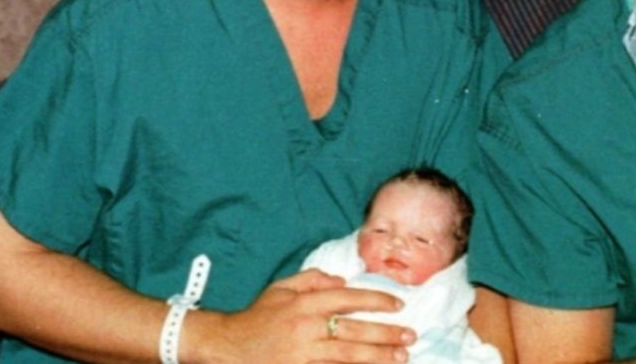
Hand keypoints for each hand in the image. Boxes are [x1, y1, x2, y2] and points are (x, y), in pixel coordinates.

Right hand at [188, 269, 415, 362]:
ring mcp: (302, 354)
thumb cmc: (256, 317)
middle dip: (386, 334)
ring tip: (401, 357)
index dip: (376, 300)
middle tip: (410, 336)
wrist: (226, 347)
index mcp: (303, 303)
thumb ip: (312, 279)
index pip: (348, 298)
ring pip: (347, 356)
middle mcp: (305, 327)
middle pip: (354, 331)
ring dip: (377, 357)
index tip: (398, 304)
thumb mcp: (281, 289)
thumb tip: (342, 279)